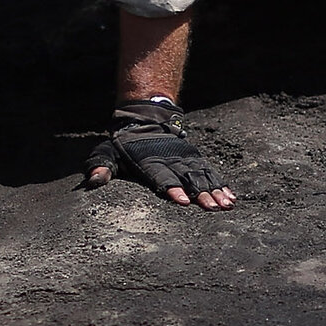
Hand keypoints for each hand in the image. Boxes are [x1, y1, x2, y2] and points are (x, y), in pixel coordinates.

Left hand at [84, 98, 235, 208]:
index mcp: (148, 160)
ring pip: (202, 175)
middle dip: (200, 193)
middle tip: (212, 208)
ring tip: (226, 205)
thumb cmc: (124, 144)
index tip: (182, 201)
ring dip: (215, 191)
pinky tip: (231, 198)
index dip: (171, 188)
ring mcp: (184, 159)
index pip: (160, 176)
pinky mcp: (195, 158)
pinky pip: (210, 172)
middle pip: (187, 178)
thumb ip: (102, 166)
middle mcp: (170, 159)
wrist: (145, 117)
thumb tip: (94, 180)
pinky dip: (221, 184)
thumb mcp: (107, 152)